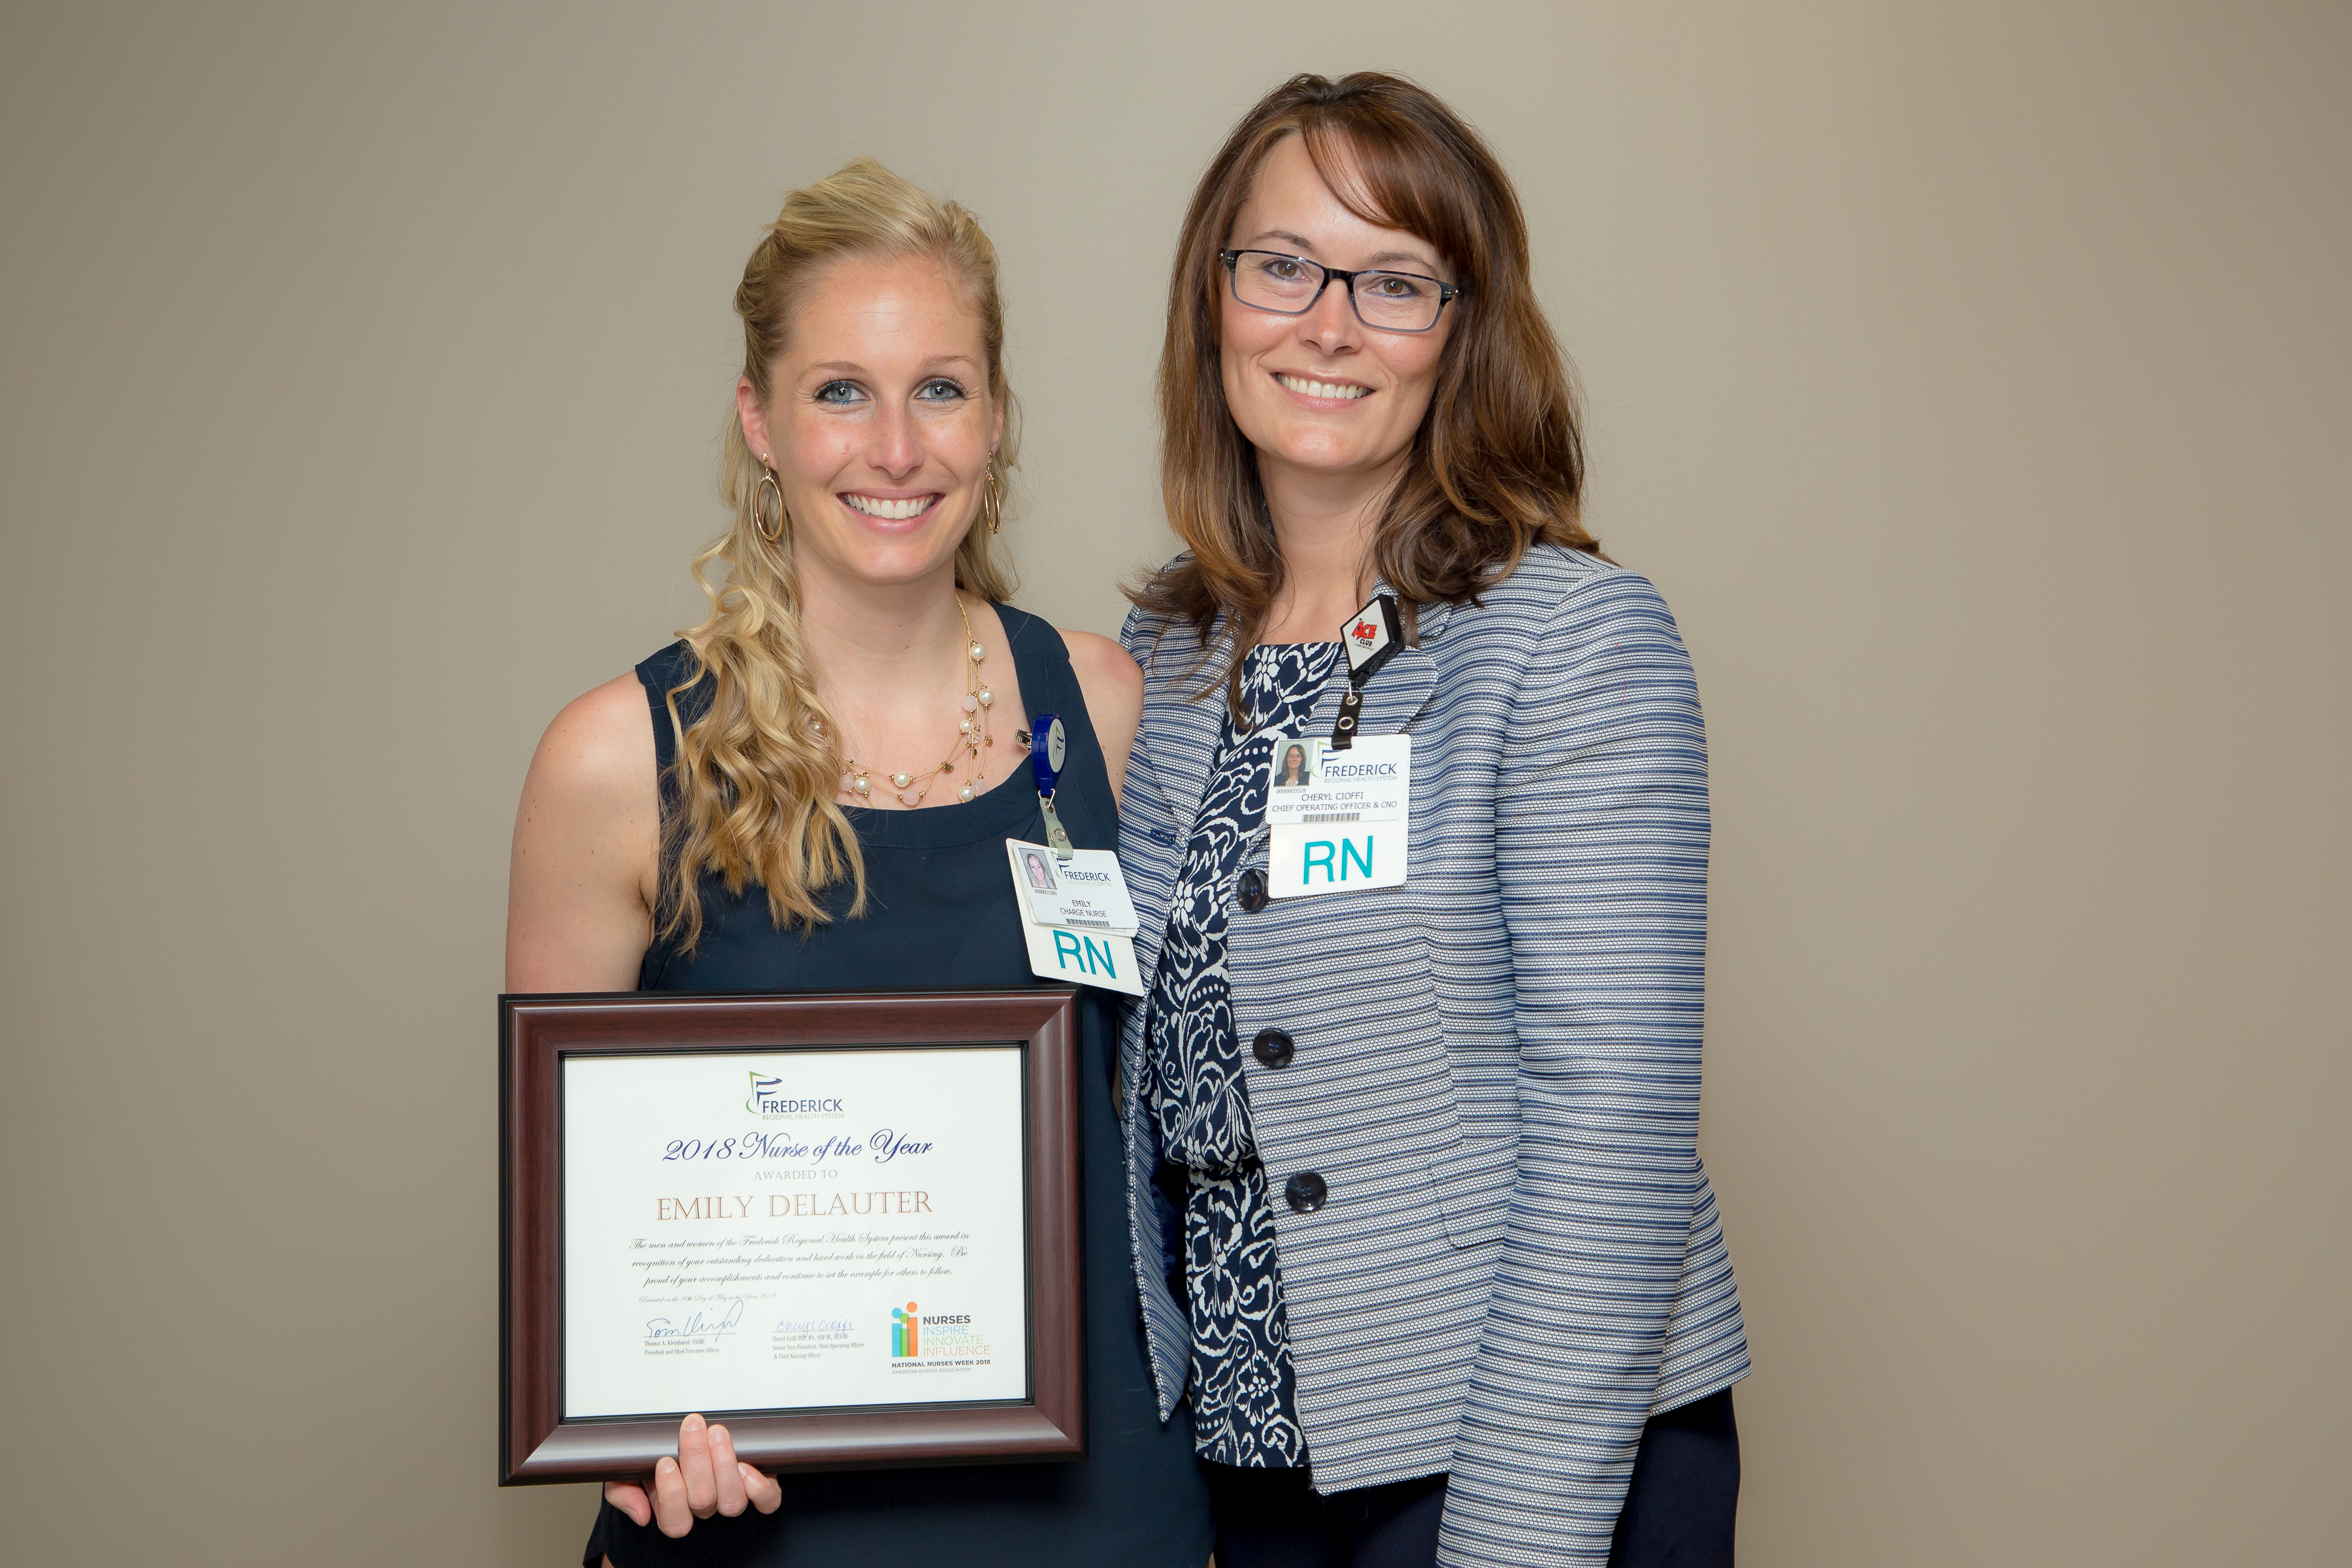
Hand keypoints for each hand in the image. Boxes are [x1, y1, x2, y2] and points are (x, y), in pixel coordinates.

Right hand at [602, 1413, 781, 1536]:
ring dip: (724, 1465)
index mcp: (673, 1511)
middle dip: (696, 1460)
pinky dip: (760, 1486)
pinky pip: (766, 1501)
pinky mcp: (758, 1491)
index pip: (674, 1520)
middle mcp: (703, 1510)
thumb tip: (641, 1513)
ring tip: (717, 1434)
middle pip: (703, 1500)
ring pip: (732, 1501)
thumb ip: (623, 1491)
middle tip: (691, 1427)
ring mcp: (730, 1500)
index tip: (665, 1460)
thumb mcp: (625, 1474)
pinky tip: (747, 1466)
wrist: (684, 1444)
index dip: (671, 1493)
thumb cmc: (654, 1463)